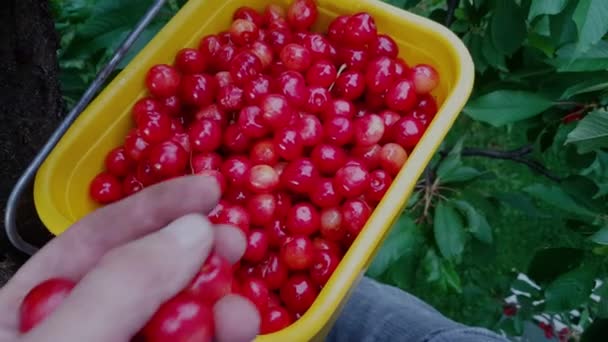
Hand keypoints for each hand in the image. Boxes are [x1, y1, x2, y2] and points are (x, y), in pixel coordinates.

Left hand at [0, 176, 259, 340]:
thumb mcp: (58, 341)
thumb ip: (119, 287)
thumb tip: (193, 232)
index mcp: (29, 305)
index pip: (98, 238)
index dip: (155, 207)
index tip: (206, 189)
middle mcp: (80, 323)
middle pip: (148, 273)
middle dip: (196, 253)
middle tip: (234, 238)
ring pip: (178, 316)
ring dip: (217, 303)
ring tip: (243, 305)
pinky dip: (220, 337)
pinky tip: (238, 326)